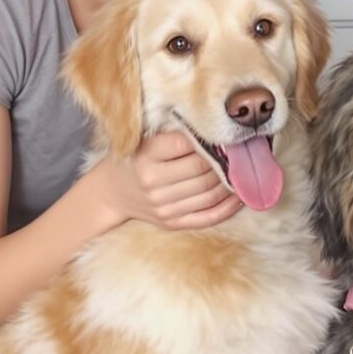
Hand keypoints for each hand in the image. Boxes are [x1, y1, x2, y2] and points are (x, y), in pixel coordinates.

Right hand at [98, 132, 241, 230]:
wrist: (111, 192)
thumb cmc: (135, 159)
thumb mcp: (145, 140)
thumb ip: (174, 134)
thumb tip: (213, 130)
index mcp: (146, 155)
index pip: (186, 144)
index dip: (208, 138)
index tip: (223, 133)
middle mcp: (153, 182)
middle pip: (202, 169)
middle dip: (224, 160)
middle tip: (238, 151)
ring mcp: (163, 206)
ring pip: (209, 193)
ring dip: (230, 181)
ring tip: (241, 170)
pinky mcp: (171, 222)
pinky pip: (208, 216)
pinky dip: (228, 207)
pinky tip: (239, 194)